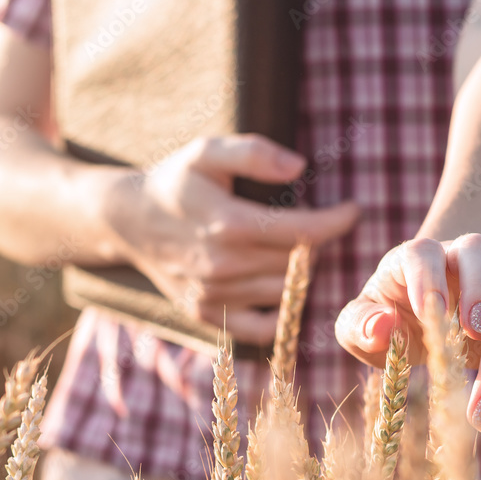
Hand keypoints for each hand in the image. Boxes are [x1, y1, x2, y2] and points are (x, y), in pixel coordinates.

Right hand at [105, 134, 359, 345]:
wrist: (128, 221)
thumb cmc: (174, 181)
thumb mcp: (207, 151)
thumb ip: (253, 153)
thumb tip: (299, 167)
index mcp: (229, 224)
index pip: (303, 232)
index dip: (337, 222)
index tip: (353, 210)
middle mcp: (223, 266)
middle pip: (298, 264)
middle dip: (319, 244)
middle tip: (322, 227)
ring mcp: (214, 295)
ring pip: (284, 294)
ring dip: (302, 275)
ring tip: (303, 252)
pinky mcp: (207, 314)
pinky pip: (260, 328)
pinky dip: (281, 314)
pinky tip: (285, 290)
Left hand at [334, 234, 480, 430]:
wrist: (422, 311)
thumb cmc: (387, 315)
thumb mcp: (359, 322)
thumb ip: (360, 323)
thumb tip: (382, 327)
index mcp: (420, 256)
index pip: (425, 253)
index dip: (428, 277)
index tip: (429, 312)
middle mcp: (467, 257)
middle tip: (478, 339)